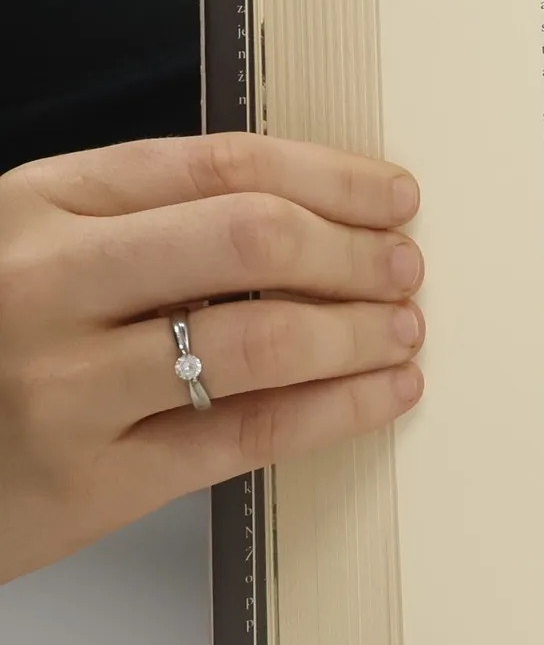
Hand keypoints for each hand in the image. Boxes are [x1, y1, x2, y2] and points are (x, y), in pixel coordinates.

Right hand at [0, 133, 425, 583]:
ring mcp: (65, 385)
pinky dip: (341, 408)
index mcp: (39, 203)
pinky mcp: (94, 480)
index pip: (220, 164)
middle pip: (252, 239)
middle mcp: (46, 282)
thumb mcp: (35, 250)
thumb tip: (318, 217)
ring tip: (405, 330)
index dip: (331, 177)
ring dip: (361, 332)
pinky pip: (252, 433)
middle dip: (355, 250)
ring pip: (263, 339)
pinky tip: (386, 393)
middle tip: (407, 266)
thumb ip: (146, 225)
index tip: (395, 196)